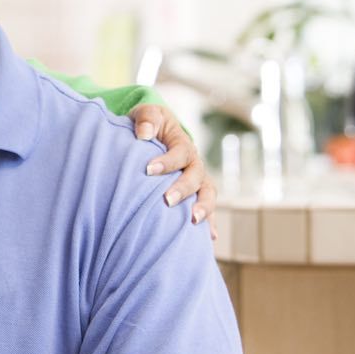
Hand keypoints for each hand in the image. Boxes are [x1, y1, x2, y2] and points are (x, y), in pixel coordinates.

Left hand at [129, 104, 216, 237]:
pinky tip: (210, 240)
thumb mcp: (146, 114)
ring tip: (193, 221)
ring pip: (207, 195)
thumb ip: (146, 119)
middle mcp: (194, 164)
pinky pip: (207, 211)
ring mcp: (197, 181)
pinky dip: (210, 224)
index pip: (180, 152)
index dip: (167, 161)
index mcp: (182, 144)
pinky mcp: (195, 196)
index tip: (148, 170)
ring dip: (204, 208)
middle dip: (183, 189)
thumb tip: (144, 134)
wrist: (153, 134)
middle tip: (167, 200)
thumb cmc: (148, 124)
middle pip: (196, 177)